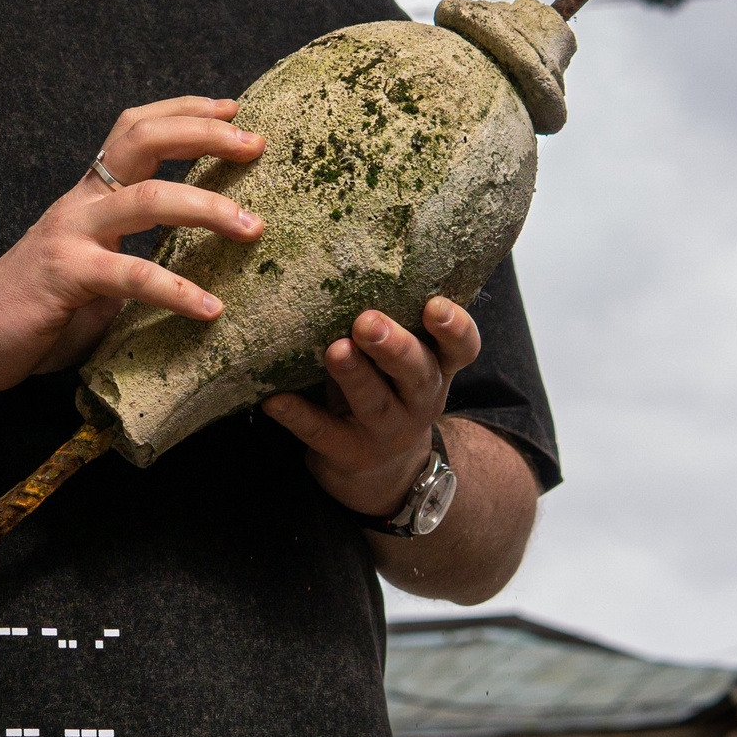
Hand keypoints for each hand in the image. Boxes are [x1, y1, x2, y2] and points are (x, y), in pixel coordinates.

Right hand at [0, 98, 267, 392]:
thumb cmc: (31, 311)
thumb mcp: (93, 273)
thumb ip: (133, 258)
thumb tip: (200, 270)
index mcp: (88, 197)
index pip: (135, 130)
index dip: (184, 112)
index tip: (234, 112)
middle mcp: (80, 204)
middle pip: (144, 141)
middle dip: (205, 135)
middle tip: (256, 146)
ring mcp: (70, 235)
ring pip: (148, 200)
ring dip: (208, 208)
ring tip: (253, 228)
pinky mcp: (65, 276)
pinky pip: (130, 274)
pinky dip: (176, 290)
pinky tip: (210, 309)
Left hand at [263, 298, 482, 517]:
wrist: (386, 474)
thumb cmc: (389, 391)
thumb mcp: (403, 362)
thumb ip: (390, 324)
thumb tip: (344, 262)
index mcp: (437, 368)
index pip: (461, 347)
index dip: (455, 328)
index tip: (434, 306)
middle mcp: (420, 400)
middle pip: (417, 372)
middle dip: (394, 346)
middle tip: (368, 321)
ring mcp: (387, 431)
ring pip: (374, 403)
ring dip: (355, 376)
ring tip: (335, 351)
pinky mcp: (349, 452)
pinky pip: (322, 432)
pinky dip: (298, 415)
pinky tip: (274, 400)